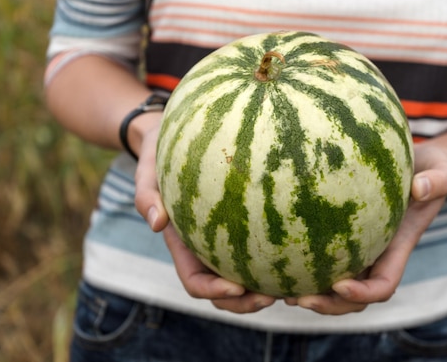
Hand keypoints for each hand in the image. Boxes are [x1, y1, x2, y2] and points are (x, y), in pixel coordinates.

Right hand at [134, 125, 276, 312]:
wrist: (171, 142)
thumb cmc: (159, 158)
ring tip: (291, 289)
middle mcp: (205, 250)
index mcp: (183, 246)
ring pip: (245, 279)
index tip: (236, 288)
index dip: (214, 292)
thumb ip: (146, 196)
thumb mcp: (146, 171)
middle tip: (272, 297)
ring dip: (265, 289)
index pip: (196, 282)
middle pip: (224, 293)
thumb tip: (157, 223)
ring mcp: (225, 242)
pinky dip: (276, 261)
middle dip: (245, 302)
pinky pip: (260, 251)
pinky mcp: (244, 227)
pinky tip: (300, 254)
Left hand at [285, 144, 446, 314]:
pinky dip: (304, 267)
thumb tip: (420, 188)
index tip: (340, 285)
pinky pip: (323, 260)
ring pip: (335, 287)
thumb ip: (437, 181)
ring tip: (280, 291)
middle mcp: (377, 257)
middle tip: (298, 299)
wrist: (424, 169)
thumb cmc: (433, 171)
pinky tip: (277, 258)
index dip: (362, 294)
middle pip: (354, 299)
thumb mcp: (441, 172)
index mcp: (397, 249)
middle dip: (328, 305)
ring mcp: (361, 250)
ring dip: (311, 294)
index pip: (382, 286)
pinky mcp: (344, 237)